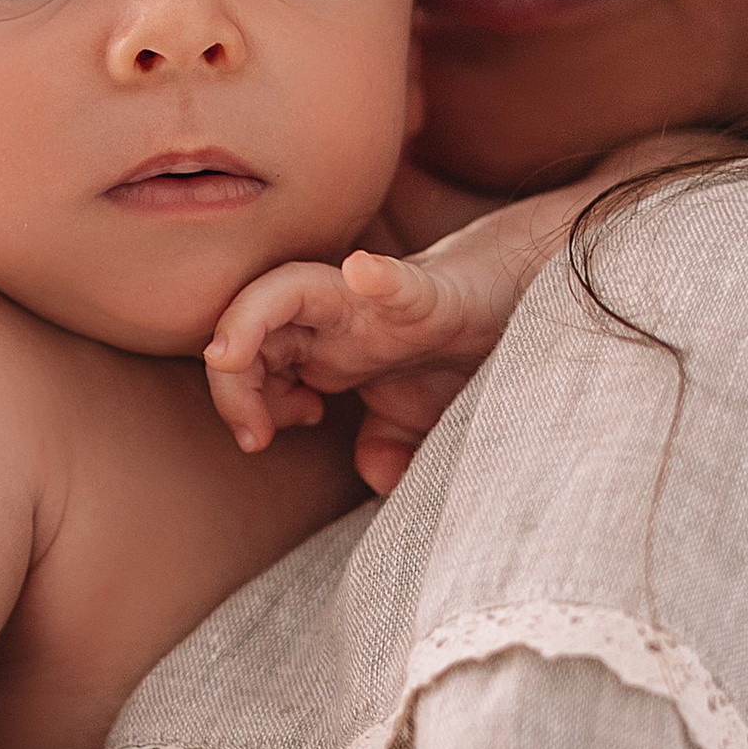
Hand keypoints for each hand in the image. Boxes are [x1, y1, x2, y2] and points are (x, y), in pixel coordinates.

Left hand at [206, 196, 586, 491]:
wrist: (519, 305)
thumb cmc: (457, 355)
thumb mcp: (419, 421)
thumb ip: (389, 451)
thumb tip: (375, 475)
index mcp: (325, 350)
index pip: (250, 361)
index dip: (237, 400)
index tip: (259, 442)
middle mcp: (336, 321)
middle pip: (250, 323)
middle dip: (228, 378)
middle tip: (252, 435)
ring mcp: (374, 303)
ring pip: (288, 289)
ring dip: (248, 323)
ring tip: (230, 356)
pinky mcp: (428, 294)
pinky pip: (398, 283)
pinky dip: (379, 280)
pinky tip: (365, 274)